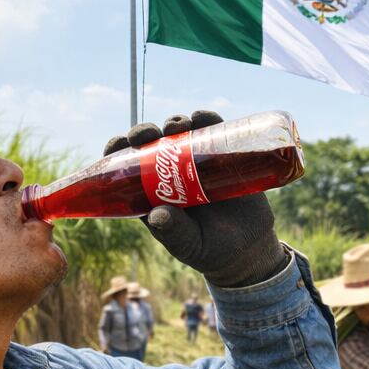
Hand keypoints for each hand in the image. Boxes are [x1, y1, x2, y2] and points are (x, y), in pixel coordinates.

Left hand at [105, 111, 287, 286]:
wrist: (249, 248)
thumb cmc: (210, 250)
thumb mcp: (189, 245)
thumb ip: (174, 232)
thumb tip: (158, 215)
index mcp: (152, 192)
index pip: (128, 166)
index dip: (119, 150)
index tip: (119, 143)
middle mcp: (171, 173)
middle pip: (151, 143)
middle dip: (144, 132)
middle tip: (147, 134)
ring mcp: (197, 162)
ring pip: (179, 133)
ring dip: (174, 123)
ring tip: (178, 126)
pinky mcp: (222, 156)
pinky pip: (212, 131)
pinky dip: (205, 120)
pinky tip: (201, 118)